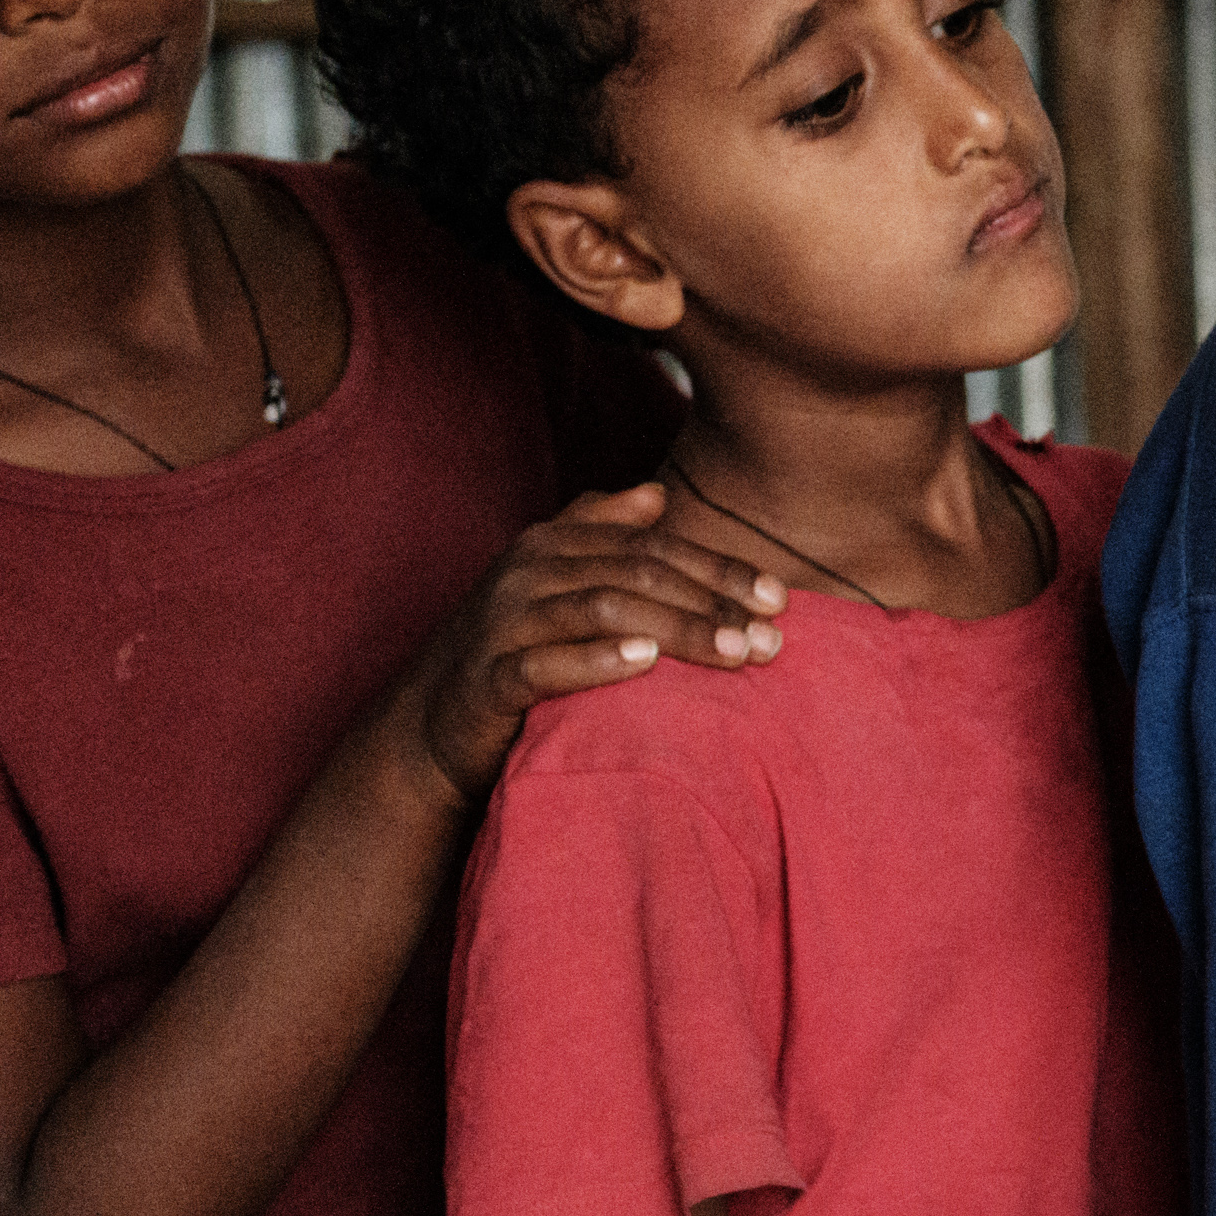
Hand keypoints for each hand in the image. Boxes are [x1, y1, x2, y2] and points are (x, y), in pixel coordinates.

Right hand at [394, 483, 785, 799]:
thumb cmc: (514, 647)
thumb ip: (601, 533)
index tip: (780, 598)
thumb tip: (656, 494)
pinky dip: (596, 659)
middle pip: (636, 574)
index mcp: (552, 544)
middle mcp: (527, 572)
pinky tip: (645, 663)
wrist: (435, 720)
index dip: (718, 568)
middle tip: (772, 639)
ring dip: (676, 629)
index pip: (652, 546)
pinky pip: (544, 662)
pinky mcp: (488, 676)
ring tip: (733, 653)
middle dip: (711, 603)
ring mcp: (503, 621)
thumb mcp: (556, 584)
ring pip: (601, 610)